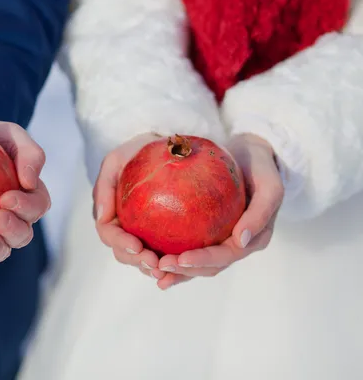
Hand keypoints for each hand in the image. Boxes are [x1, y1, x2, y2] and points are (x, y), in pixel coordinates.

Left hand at [0, 119, 50, 261]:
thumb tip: (30, 181)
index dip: (26, 207)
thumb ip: (28, 153)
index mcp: (30, 195)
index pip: (37, 206)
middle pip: (23, 234)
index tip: (6, 197)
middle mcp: (16, 218)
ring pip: (3, 249)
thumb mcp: (10, 135)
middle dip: (12, 230)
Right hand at [94, 133, 167, 278]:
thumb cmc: (137, 151)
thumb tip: (103, 216)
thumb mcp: (117, 159)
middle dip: (138, 262)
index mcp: (110, 214)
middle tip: (156, 263)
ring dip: (154, 269)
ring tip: (169, 270)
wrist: (163, 147)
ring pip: (144, 260)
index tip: (137, 246)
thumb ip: (106, 184)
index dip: (121, 244)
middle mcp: (123, 229)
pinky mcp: (162, 237)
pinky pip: (166, 253)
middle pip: (125, 254)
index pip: (109, 234)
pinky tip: (186, 265)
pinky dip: (172, 264)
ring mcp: (142, 235)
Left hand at [156, 133, 283, 289]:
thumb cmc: (261, 167)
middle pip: (209, 266)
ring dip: (177, 271)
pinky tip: (151, 254)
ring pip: (198, 263)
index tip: (179, 259)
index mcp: (254, 239)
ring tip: (153, 271)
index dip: (202, 261)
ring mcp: (222, 239)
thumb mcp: (271, 185)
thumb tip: (240, 240)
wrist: (251, 152)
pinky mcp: (209, 231)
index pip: (225, 256)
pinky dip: (173, 252)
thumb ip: (260, 213)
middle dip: (184, 271)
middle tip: (159, 267)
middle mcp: (237, 244)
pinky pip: (189, 244)